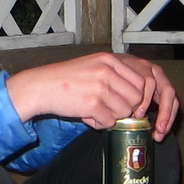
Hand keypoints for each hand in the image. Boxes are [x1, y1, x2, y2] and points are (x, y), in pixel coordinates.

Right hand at [5, 52, 178, 138]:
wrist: (41, 86)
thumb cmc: (66, 78)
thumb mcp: (93, 65)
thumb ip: (115, 74)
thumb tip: (138, 96)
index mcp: (110, 60)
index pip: (141, 82)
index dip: (138, 98)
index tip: (128, 104)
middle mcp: (107, 71)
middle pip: (136, 99)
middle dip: (126, 109)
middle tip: (109, 109)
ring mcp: (100, 87)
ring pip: (124, 112)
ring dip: (112, 116)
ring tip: (96, 111)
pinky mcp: (92, 104)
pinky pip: (109, 121)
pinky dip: (100, 123)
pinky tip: (87, 116)